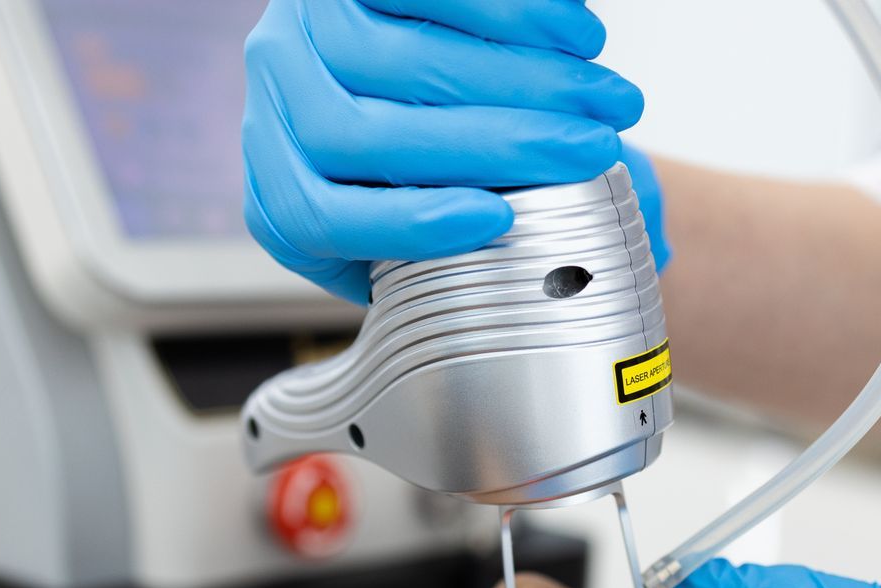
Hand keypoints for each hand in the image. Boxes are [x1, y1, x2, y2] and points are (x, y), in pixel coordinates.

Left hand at [243, 0, 648, 303]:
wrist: (403, 75)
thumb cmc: (423, 177)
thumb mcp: (416, 232)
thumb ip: (459, 256)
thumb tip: (586, 270)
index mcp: (281, 202)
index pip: (320, 217)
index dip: (409, 221)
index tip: (498, 217)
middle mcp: (274, 115)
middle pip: (370, 136)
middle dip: (500, 145)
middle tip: (592, 151)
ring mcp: (301, 36)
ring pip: (408, 62)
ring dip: (528, 79)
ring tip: (606, 98)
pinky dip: (514, 13)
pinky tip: (579, 34)